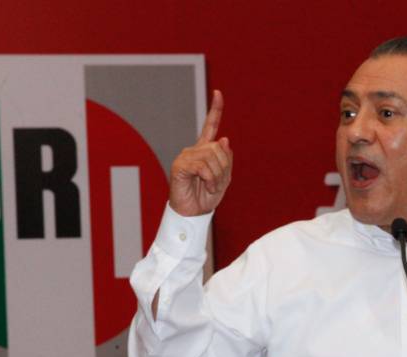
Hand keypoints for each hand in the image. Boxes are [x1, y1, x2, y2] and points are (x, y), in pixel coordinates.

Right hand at [169, 90, 232, 215]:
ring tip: (210, 186)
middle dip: (224, 168)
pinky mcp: (180, 166)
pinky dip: (209, 178)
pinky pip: (203, 166)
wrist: (194, 213)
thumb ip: (226, 159)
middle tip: (217, 184)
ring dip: (217, 175)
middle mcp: (194, 150)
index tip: (218, 93)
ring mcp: (186, 157)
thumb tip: (223, 139)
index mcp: (205, 150)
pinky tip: (205, 186)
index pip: (210, 126)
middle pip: (218, 148)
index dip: (215, 110)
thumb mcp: (224, 178)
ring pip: (211, 157)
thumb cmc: (206, 197)